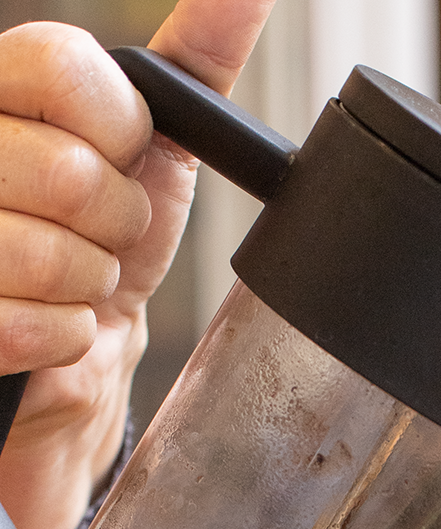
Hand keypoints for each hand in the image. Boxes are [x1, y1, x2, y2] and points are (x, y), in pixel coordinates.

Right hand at [0, 2, 276, 528]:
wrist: (87, 348)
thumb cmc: (115, 240)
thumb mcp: (163, 144)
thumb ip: (196, 64)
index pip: (57, 64)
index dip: (117, 127)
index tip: (124, 157)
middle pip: (67, 170)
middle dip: (117, 222)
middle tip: (103, 235)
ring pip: (54, 255)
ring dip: (93, 284)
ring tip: (78, 281)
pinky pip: (41, 327)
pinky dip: (69, 339)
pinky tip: (54, 328)